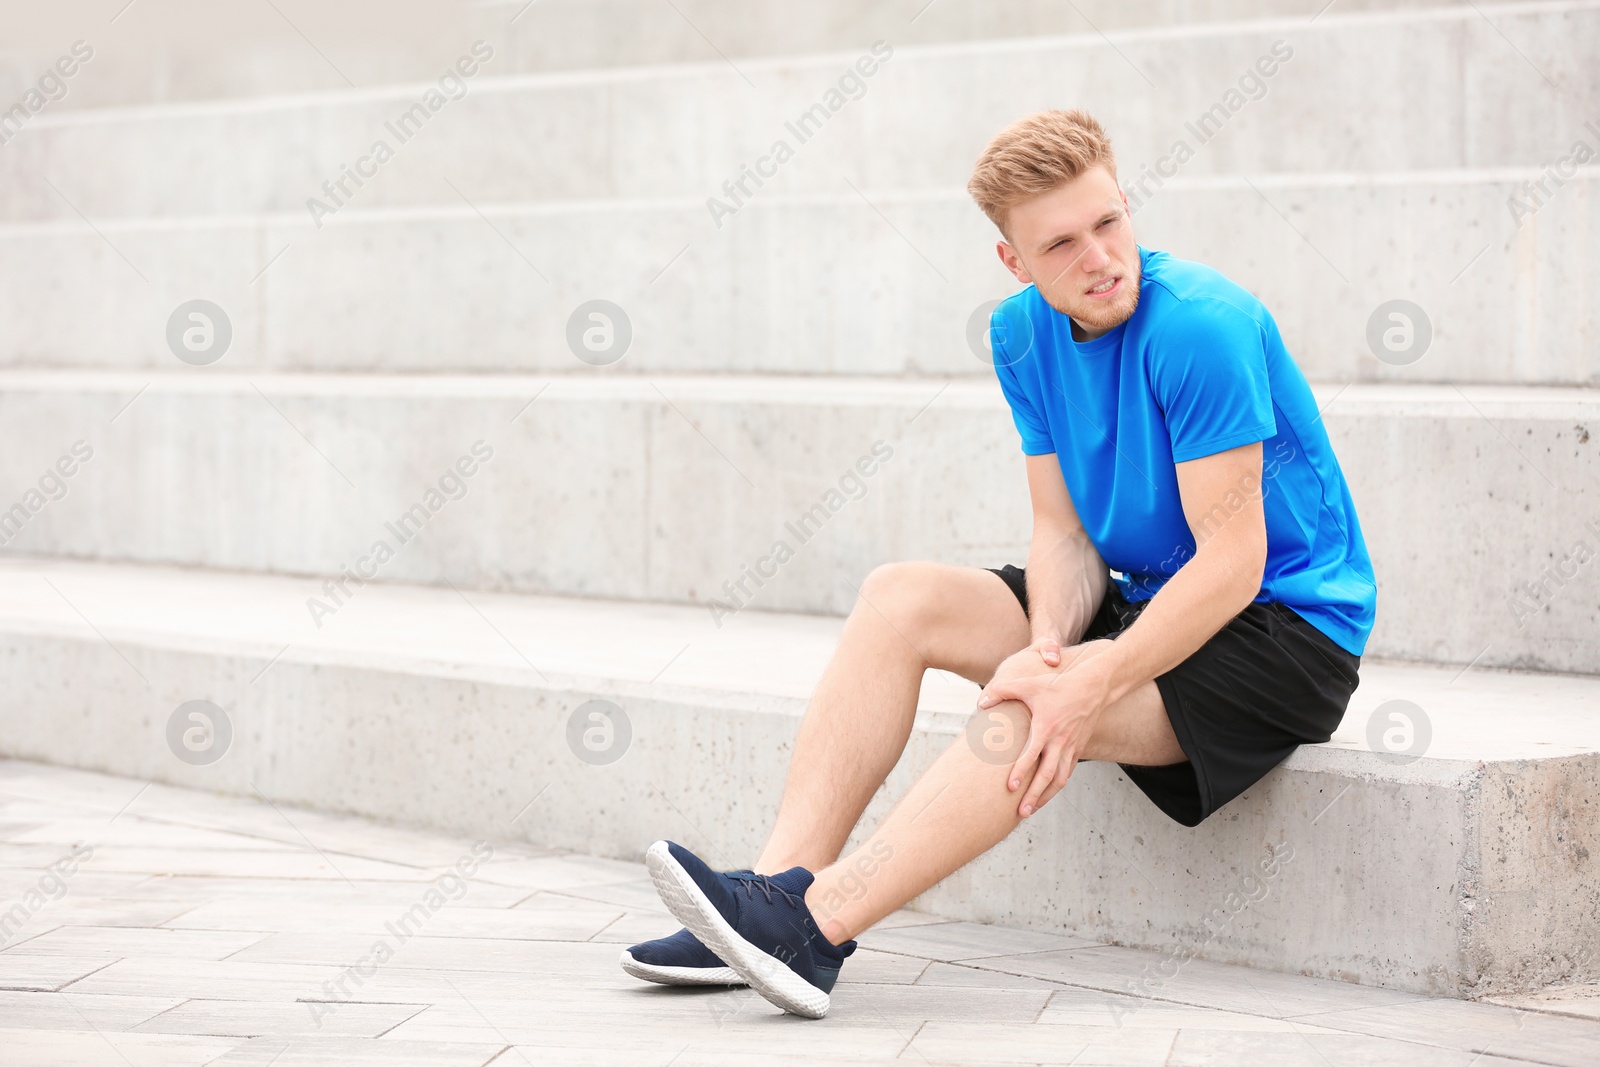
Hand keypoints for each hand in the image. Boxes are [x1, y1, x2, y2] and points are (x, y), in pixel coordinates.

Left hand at [976, 640, 1115, 817]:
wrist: (1093, 686)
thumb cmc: (1058, 684)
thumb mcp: (1028, 683)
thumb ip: (1001, 690)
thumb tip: (979, 703)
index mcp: (1046, 727)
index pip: (1032, 755)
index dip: (1021, 772)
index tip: (1010, 788)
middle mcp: (1060, 741)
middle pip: (1047, 776)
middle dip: (1034, 796)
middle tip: (1021, 812)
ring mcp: (1071, 746)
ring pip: (1060, 779)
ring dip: (1046, 796)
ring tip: (1032, 809)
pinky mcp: (1079, 748)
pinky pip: (1068, 772)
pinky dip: (1057, 785)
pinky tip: (1047, 793)